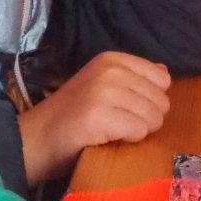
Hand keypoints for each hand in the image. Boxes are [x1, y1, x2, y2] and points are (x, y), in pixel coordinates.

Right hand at [18, 52, 171, 182]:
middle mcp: (110, 70)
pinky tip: (107, 138)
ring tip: (111, 130)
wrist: (36, 139)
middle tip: (117, 123)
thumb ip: (134, 78)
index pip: (162, 79)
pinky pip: (139, 131)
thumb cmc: (73, 116)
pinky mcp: (99, 115)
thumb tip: (165, 72)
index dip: (150, 100)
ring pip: (153, 117)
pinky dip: (127, 140)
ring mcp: (104, 91)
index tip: (125, 108)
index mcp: (113, 59)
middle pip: (161, 100)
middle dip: (146, 118)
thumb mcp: (103, 86)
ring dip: (137, 131)